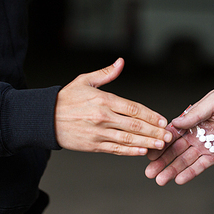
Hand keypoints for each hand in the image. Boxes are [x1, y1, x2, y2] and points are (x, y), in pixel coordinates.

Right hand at [55, 58, 171, 155]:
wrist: (44, 118)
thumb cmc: (66, 99)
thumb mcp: (85, 80)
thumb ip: (106, 73)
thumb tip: (121, 62)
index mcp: (104, 100)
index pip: (134, 108)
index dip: (151, 115)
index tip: (163, 120)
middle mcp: (103, 117)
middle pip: (135, 125)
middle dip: (154, 131)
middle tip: (169, 135)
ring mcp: (98, 133)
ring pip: (128, 139)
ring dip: (147, 142)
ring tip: (161, 144)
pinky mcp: (93, 145)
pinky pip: (115, 149)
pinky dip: (130, 151)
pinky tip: (142, 152)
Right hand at [145, 86, 213, 184]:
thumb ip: (195, 114)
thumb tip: (174, 123)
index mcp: (193, 119)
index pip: (172, 133)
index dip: (160, 142)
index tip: (147, 151)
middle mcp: (196, 133)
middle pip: (175, 149)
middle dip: (161, 160)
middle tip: (149, 171)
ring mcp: (206, 145)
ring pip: (185, 160)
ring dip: (172, 170)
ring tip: (159, 180)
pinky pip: (201, 165)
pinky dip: (190, 173)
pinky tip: (178, 180)